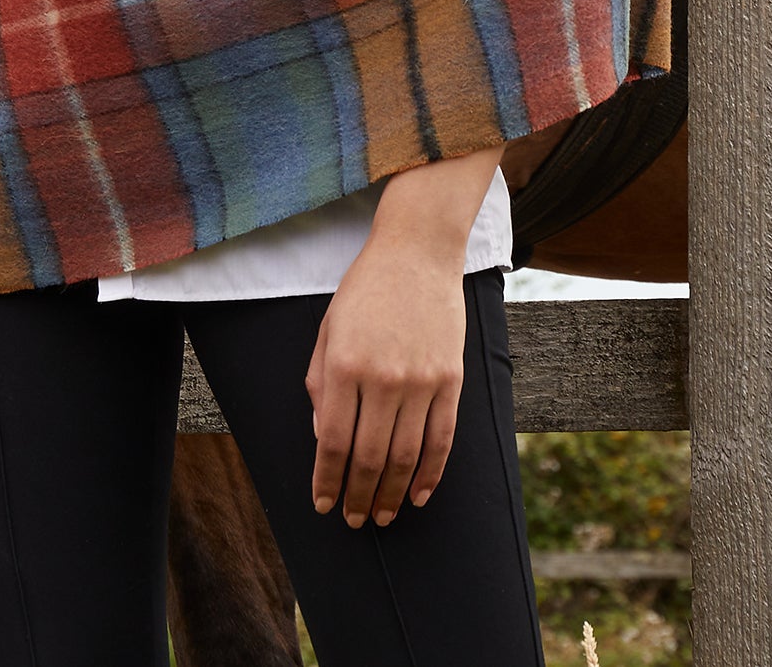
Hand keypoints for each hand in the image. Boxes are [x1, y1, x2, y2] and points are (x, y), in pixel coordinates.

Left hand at [303, 222, 466, 528]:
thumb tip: (323, 439)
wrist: (416, 253)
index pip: (333, 441)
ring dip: (392, 493)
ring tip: (383, 515)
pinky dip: (430, 473)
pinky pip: (441, 440)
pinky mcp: (451, 380)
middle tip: (353, 519)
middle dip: (359, 496)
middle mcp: (382, 378)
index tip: (323, 504)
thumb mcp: (328, 330)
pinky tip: (418, 494)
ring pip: (405, 456)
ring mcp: (421, 381)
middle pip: (369, 457)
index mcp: (344, 365)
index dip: (327, 480)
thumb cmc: (365, 291)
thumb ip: (320, 385)